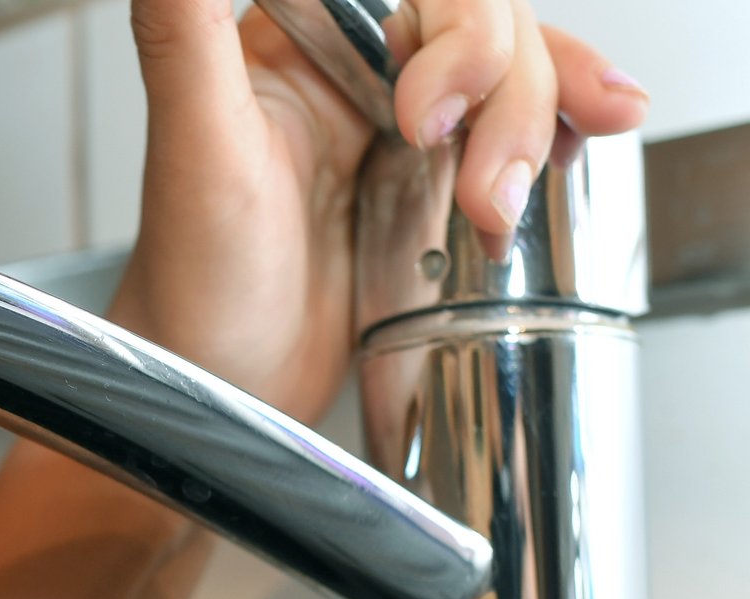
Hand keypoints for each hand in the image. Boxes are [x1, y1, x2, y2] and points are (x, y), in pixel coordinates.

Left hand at [109, 0, 648, 424]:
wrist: (217, 393)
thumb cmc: (187, 284)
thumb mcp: (191, 150)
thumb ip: (182, 34)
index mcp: (294, 41)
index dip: (459, 24)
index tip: (435, 108)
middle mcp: (349, 72)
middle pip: (480, 22)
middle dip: (506, 88)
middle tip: (469, 179)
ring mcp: (397, 128)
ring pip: (512, 72)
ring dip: (537, 121)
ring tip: (499, 203)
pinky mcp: (432, 185)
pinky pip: (516, 130)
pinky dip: (561, 132)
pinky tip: (584, 143)